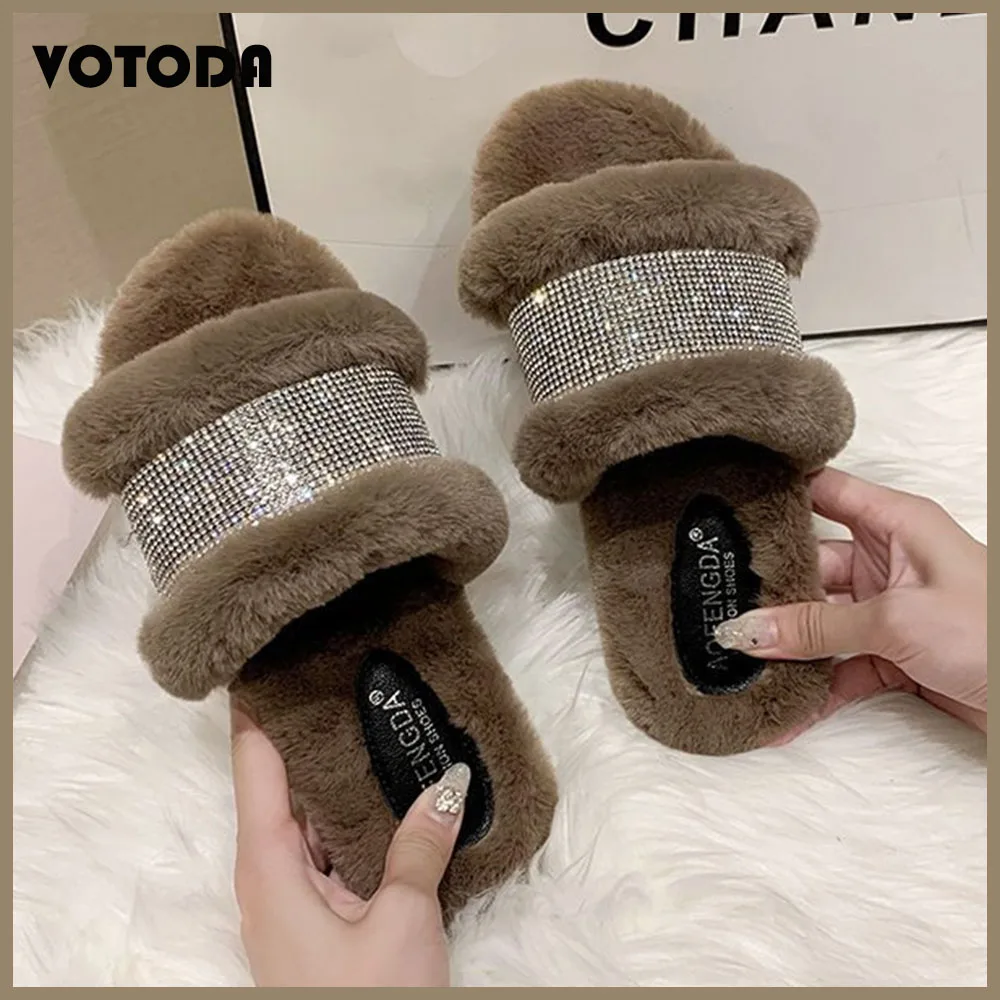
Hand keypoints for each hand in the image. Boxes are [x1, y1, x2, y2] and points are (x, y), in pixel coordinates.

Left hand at [230, 701, 469, 986]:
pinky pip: (328, 849)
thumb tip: (448, 784)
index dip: (259, 709)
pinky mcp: (317, 920)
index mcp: (268, 865)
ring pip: (308, 817)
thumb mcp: (401, 920)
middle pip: (279, 783)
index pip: (254, 764)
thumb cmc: (367, 999)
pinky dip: (352, 816)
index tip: (272, 659)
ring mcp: (292, 900)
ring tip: (370, 717)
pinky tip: (387, 793)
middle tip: (341, 673)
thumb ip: (420, 847)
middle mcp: (269, 876)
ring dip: (336, 775)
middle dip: (307, 731)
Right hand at [715, 467, 985, 737]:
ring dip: (790, 648)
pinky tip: (787, 711)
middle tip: (723, 606)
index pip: (826, 491)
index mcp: (898, 523)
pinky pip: (842, 668)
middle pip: (812, 565)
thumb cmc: (994, 634)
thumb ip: (818, 626)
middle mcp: (891, 560)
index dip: (780, 495)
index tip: (730, 506)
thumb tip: (752, 630)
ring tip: (745, 663)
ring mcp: (891, 609)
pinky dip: (817, 690)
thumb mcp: (896, 619)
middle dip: (771, 592)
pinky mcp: (896, 654)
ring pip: (821, 622)